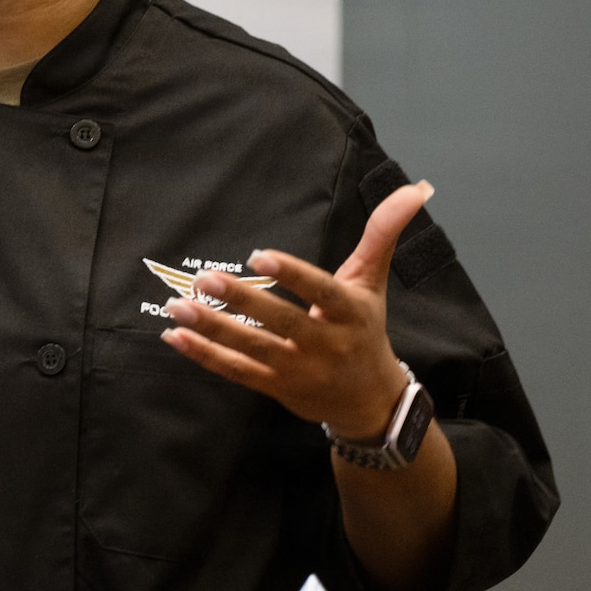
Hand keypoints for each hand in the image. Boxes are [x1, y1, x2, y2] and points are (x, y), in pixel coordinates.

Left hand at [163, 180, 433, 437]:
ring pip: (253, 349)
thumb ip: (383, 234)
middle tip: (204, 279)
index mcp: (350, 313)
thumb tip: (415, 188)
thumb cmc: (366, 330)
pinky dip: (205, 355)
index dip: (292, 274)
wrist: (372, 402)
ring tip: (177, 305)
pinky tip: (175, 335)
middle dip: (242, 301)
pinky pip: (237, 372)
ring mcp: (299, 369)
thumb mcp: (372, 282)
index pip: (321, 292)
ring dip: (213, 328)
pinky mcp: (276, 387)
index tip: (259, 255)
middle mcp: (326, 344)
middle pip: (281, 321)